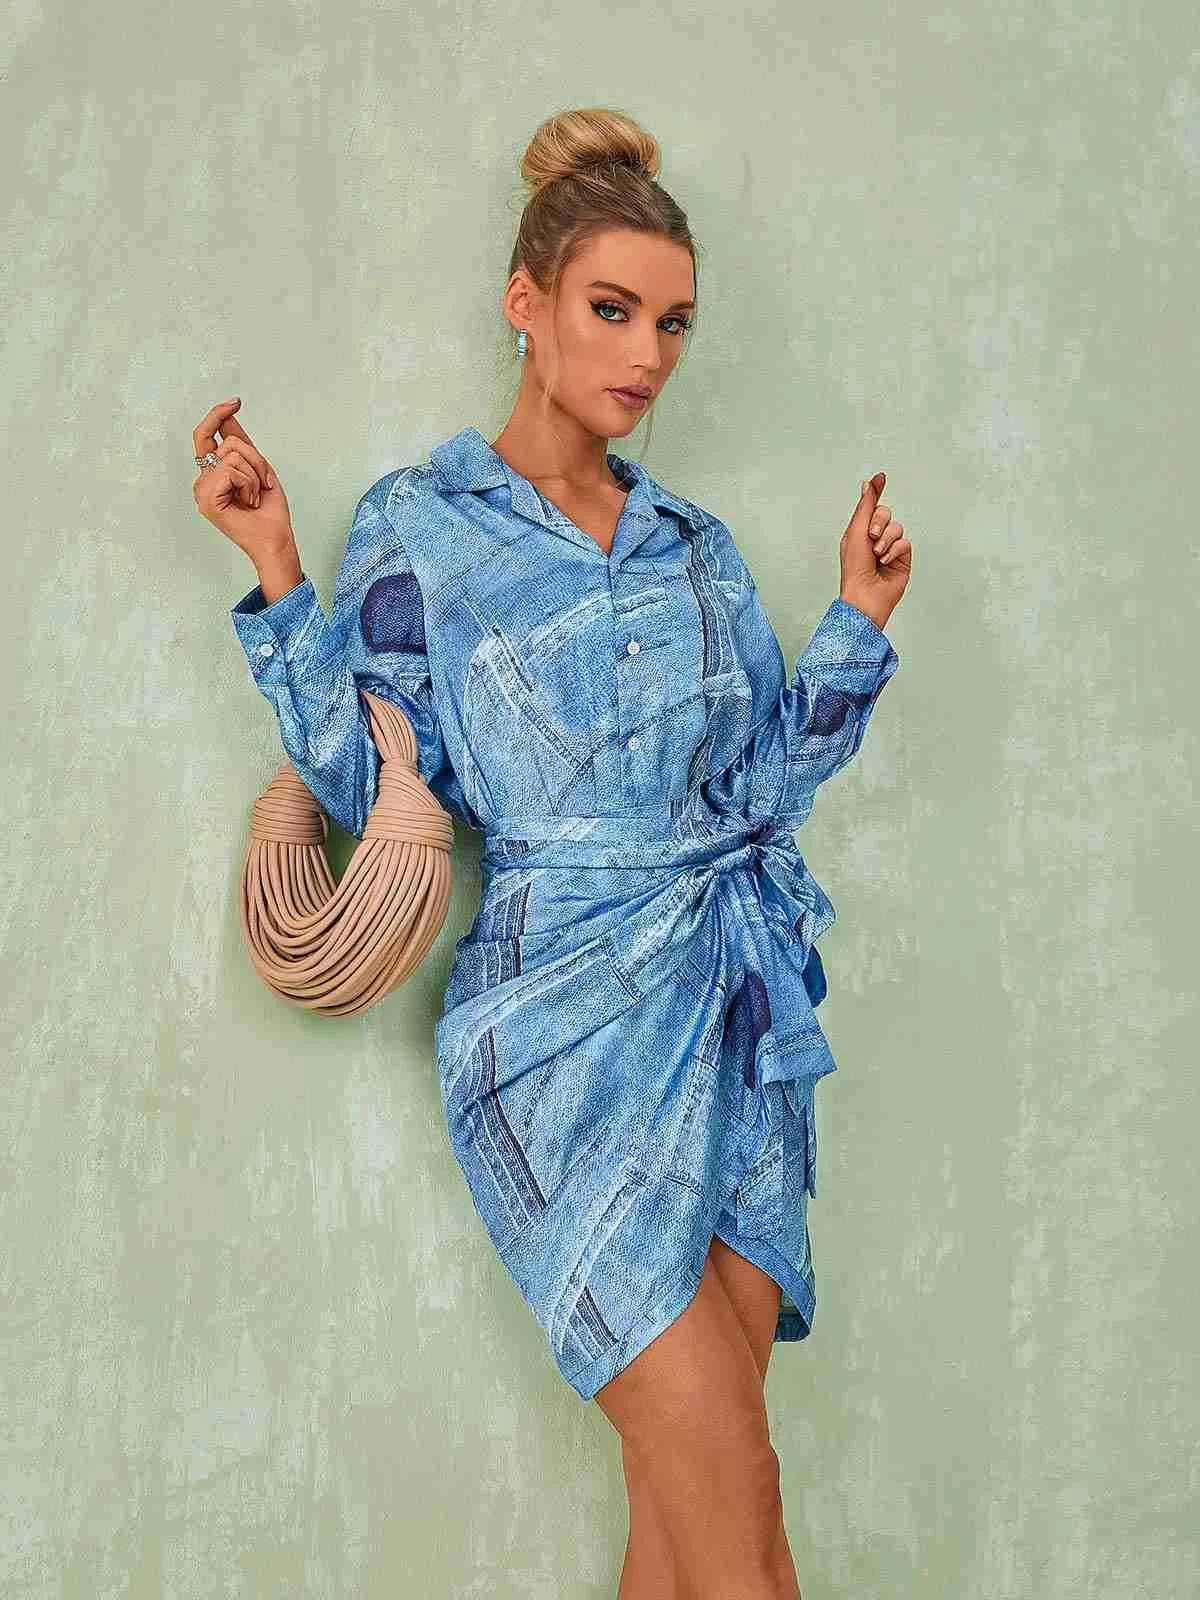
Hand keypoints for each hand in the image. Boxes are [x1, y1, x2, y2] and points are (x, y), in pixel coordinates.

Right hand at [192, 397, 293, 562]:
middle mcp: (203, 480)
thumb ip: (241, 445)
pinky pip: (231, 469)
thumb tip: (228, 418)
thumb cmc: (269, 512)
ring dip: (255, 473)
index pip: (206, 435)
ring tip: (255, 496)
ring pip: (232, 454)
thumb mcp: (258, 469)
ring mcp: (202, 489)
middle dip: (255, 458)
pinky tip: (249, 501)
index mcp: (213, 474)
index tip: (235, 402)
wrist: (275, 538)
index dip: (217, 415)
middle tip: (264, 482)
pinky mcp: (206, 497)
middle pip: (228, 442)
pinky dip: (249, 483)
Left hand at [838, 470, 911, 629]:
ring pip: (897, 528)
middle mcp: (874, 538)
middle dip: (878, 523)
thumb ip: (865, 506)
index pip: (870, 507)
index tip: (881, 478)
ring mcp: (889, 548)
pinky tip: (885, 562)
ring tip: (877, 555)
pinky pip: (905, 542)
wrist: (865, 593)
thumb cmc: (854, 567)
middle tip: (870, 536)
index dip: (875, 493)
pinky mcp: (902, 558)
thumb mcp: (856, 531)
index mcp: (859, 531)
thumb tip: (868, 483)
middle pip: (885, 514)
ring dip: (885, 540)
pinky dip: (895, 551)